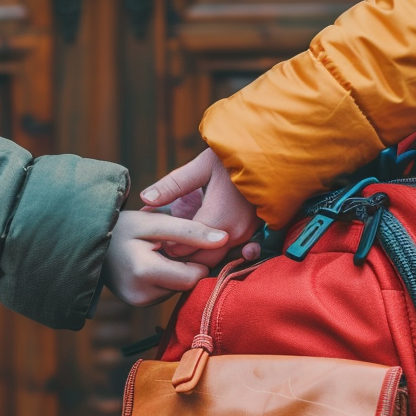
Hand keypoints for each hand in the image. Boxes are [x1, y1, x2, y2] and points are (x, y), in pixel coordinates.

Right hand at [104, 211, 227, 305]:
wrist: (90, 241)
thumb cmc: (123, 227)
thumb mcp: (155, 222)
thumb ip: (190, 231)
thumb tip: (223, 239)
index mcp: (145, 272)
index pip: (193, 276)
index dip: (198, 258)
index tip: (192, 242)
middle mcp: (141, 295)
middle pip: (187, 285)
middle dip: (188, 265)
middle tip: (176, 245)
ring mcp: (138, 302)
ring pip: (178, 289)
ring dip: (177, 271)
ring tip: (161, 252)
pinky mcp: (138, 304)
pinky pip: (166, 291)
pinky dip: (167, 277)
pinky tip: (155, 262)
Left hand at [139, 148, 261, 266]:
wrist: (271, 155)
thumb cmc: (234, 158)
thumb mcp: (201, 166)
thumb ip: (173, 185)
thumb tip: (145, 198)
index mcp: (217, 219)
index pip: (183, 247)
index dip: (165, 245)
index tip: (153, 238)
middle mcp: (233, 233)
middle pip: (199, 260)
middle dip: (180, 254)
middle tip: (162, 246)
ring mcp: (247, 236)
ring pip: (216, 259)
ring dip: (198, 255)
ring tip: (179, 245)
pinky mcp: (254, 234)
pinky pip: (234, 254)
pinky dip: (219, 254)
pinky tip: (207, 248)